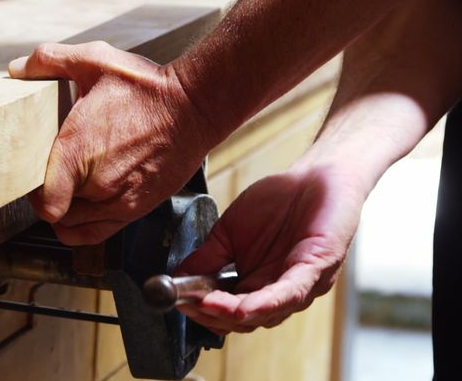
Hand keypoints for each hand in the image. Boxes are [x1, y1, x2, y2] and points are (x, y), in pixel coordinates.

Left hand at [8, 41, 211, 244]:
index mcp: (76, 151)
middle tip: (50, 176)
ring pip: (74, 226)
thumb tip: (16, 67)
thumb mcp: (93, 60)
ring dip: (67, 212)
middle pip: (54, 212)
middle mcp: (95, 183)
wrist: (196, 105)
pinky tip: (84, 206)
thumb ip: (48, 60)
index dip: (32, 193)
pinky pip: (97, 234)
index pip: (42, 200)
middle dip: (48, 196)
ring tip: (68, 189)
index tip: (33, 177)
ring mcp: (118, 201)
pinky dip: (84, 226)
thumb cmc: (147, 87)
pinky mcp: (137, 209)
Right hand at [176, 165, 365, 332]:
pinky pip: (291, 293)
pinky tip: (243, 306)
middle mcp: (281, 292)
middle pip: (245, 320)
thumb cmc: (278, 202)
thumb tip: (178, 275)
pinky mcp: (318, 268)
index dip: (203, 312)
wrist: (315, 176)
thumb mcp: (229, 231)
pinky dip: (264, 303)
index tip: (178, 301)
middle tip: (188, 304)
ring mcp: (302, 284)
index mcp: (259, 284)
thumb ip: (206, 256)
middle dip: (213, 317)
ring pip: (267, 313)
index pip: (229, 312)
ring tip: (205, 306)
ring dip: (233, 314)